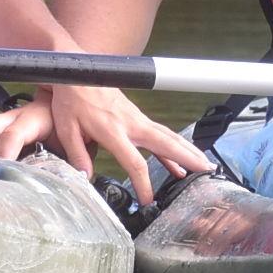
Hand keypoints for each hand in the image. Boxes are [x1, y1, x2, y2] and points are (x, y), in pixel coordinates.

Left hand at [0, 81, 211, 194]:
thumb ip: (78, 154)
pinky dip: (173, 147)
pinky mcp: (137, 117)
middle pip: (165, 143)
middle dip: (186, 158)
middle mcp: (130, 124)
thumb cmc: (71, 100)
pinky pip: (160, 133)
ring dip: (188, 150)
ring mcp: (137, 118)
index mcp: (113, 130)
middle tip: (206, 172)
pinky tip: (180, 163)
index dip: (144, 183)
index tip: (148, 201)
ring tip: (205, 165)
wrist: (77, 71)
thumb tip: (85, 178)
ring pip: (168, 136)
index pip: (135, 162)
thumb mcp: (67, 129)